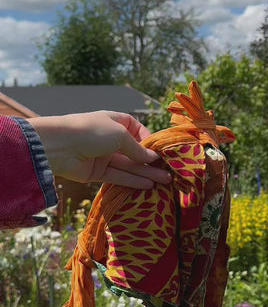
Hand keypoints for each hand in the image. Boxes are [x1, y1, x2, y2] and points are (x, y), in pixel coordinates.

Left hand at [28, 111, 171, 188]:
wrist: (58, 146)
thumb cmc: (90, 131)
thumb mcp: (119, 135)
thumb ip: (137, 149)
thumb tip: (153, 158)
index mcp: (115, 121)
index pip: (137, 130)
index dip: (149, 140)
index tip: (161, 151)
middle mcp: (110, 138)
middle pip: (135, 151)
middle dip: (151, 161)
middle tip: (169, 171)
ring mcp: (103, 156)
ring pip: (129, 166)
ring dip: (146, 173)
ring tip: (165, 181)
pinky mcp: (97, 173)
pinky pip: (118, 177)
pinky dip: (132, 181)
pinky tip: (148, 185)